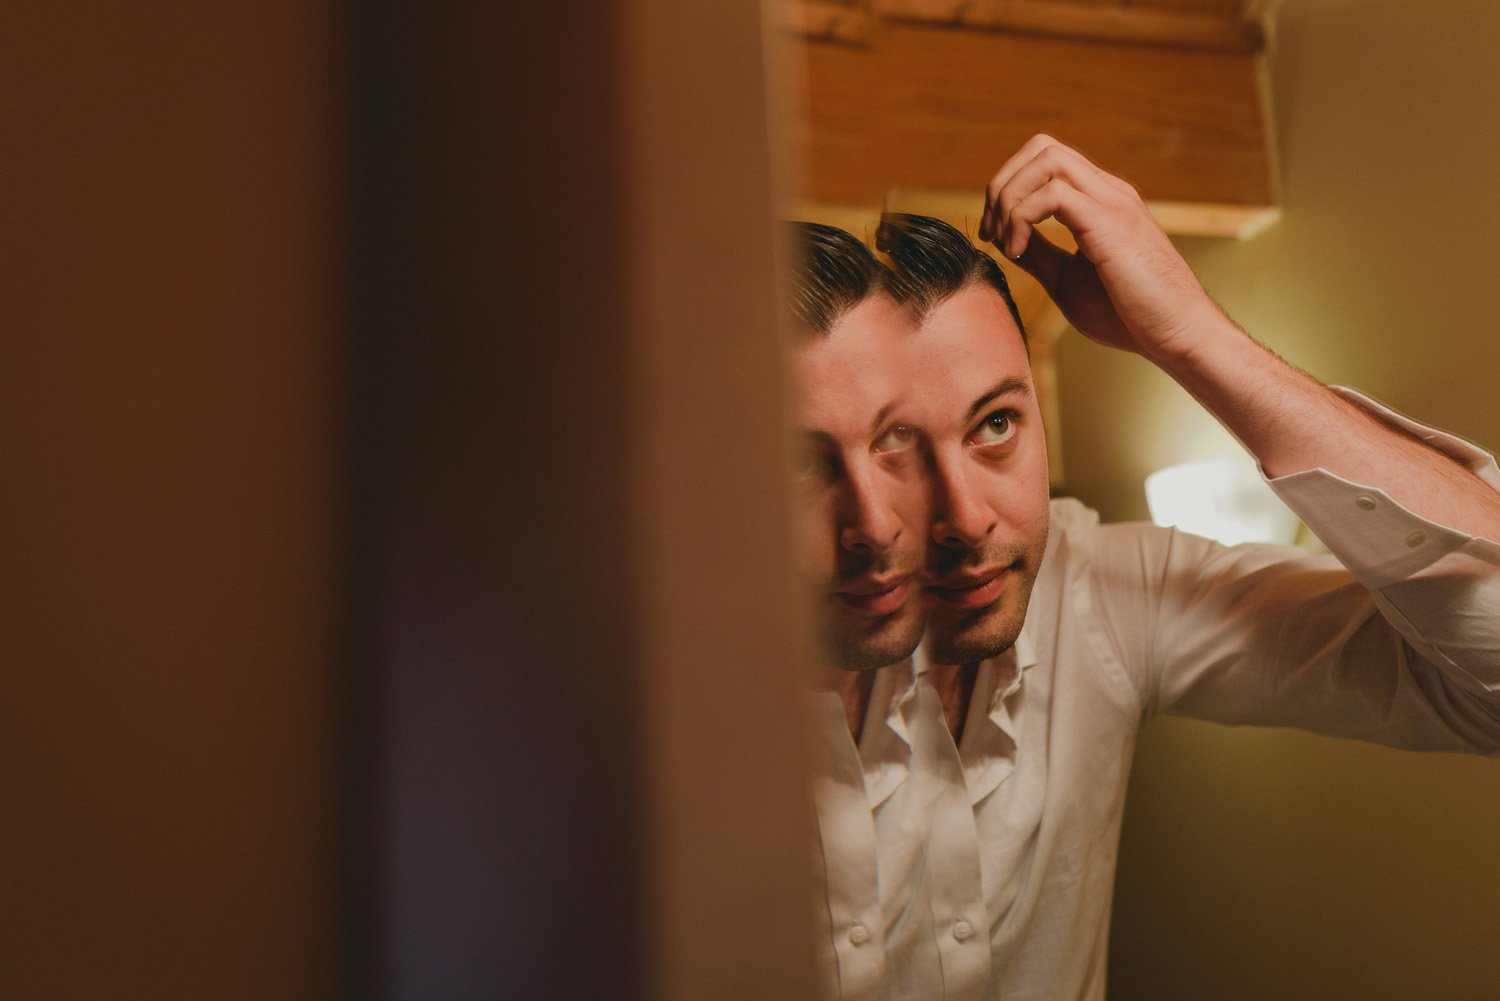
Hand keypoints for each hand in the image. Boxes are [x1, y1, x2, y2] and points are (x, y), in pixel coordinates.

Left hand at [978, 135, 1218, 361]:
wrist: (1177, 335)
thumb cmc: (1128, 316)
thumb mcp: (1067, 280)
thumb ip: (1039, 254)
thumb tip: (1005, 239)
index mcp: (1099, 201)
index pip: (1045, 161)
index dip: (1008, 189)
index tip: (993, 235)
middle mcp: (1107, 191)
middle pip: (1042, 148)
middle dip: (1003, 185)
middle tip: (992, 234)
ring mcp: (1112, 202)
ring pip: (1046, 160)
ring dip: (1010, 198)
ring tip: (1007, 244)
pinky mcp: (1110, 223)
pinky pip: (1053, 194)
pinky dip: (1022, 218)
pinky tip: (1019, 252)